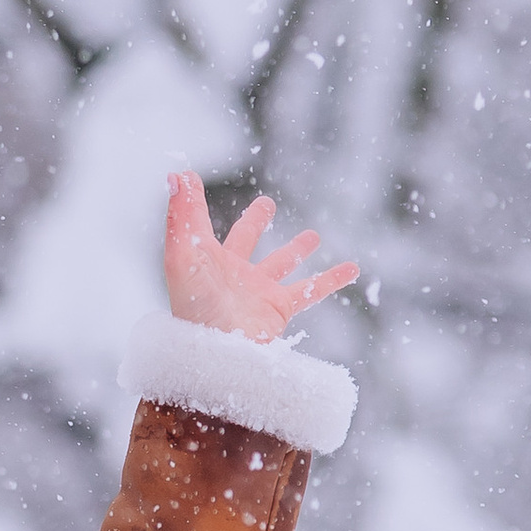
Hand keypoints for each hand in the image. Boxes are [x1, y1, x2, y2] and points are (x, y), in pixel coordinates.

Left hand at [162, 169, 358, 342]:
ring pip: (283, 264)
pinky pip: (311, 290)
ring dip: (297, 250)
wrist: (217, 355)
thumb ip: (183, 217)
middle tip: (267, 205)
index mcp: (206, 259)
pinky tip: (353, 268)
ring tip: (314, 236)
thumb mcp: (182, 257)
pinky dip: (332, 279)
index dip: (195, 202)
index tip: (191, 179)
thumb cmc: (194, 310)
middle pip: (246, 239)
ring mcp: (257, 292)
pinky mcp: (279, 309)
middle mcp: (233, 274)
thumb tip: (178, 174)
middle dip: (256, 222)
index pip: (200, 222)